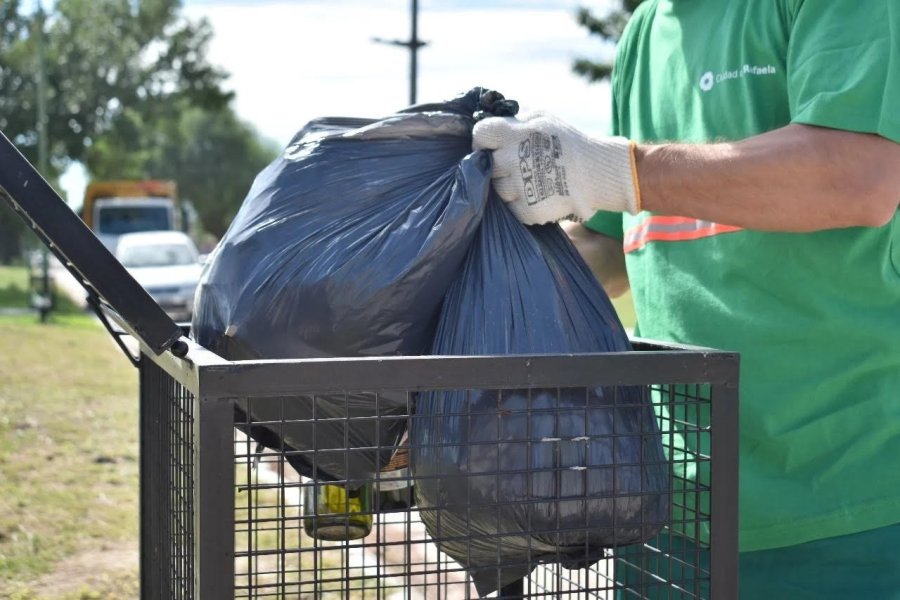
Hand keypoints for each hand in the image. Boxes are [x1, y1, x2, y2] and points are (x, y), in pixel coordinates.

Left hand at [473, 112, 640, 223]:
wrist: (597, 173)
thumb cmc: (568, 141)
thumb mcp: (542, 117)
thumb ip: (514, 118)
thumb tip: (489, 116)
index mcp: (515, 133)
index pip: (480, 134)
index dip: (483, 140)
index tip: (492, 145)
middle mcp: (513, 159)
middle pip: (485, 165)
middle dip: (498, 164)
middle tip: (515, 164)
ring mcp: (519, 187)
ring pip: (496, 188)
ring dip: (508, 185)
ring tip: (529, 178)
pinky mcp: (527, 210)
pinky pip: (510, 208)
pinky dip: (520, 203)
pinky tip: (536, 193)